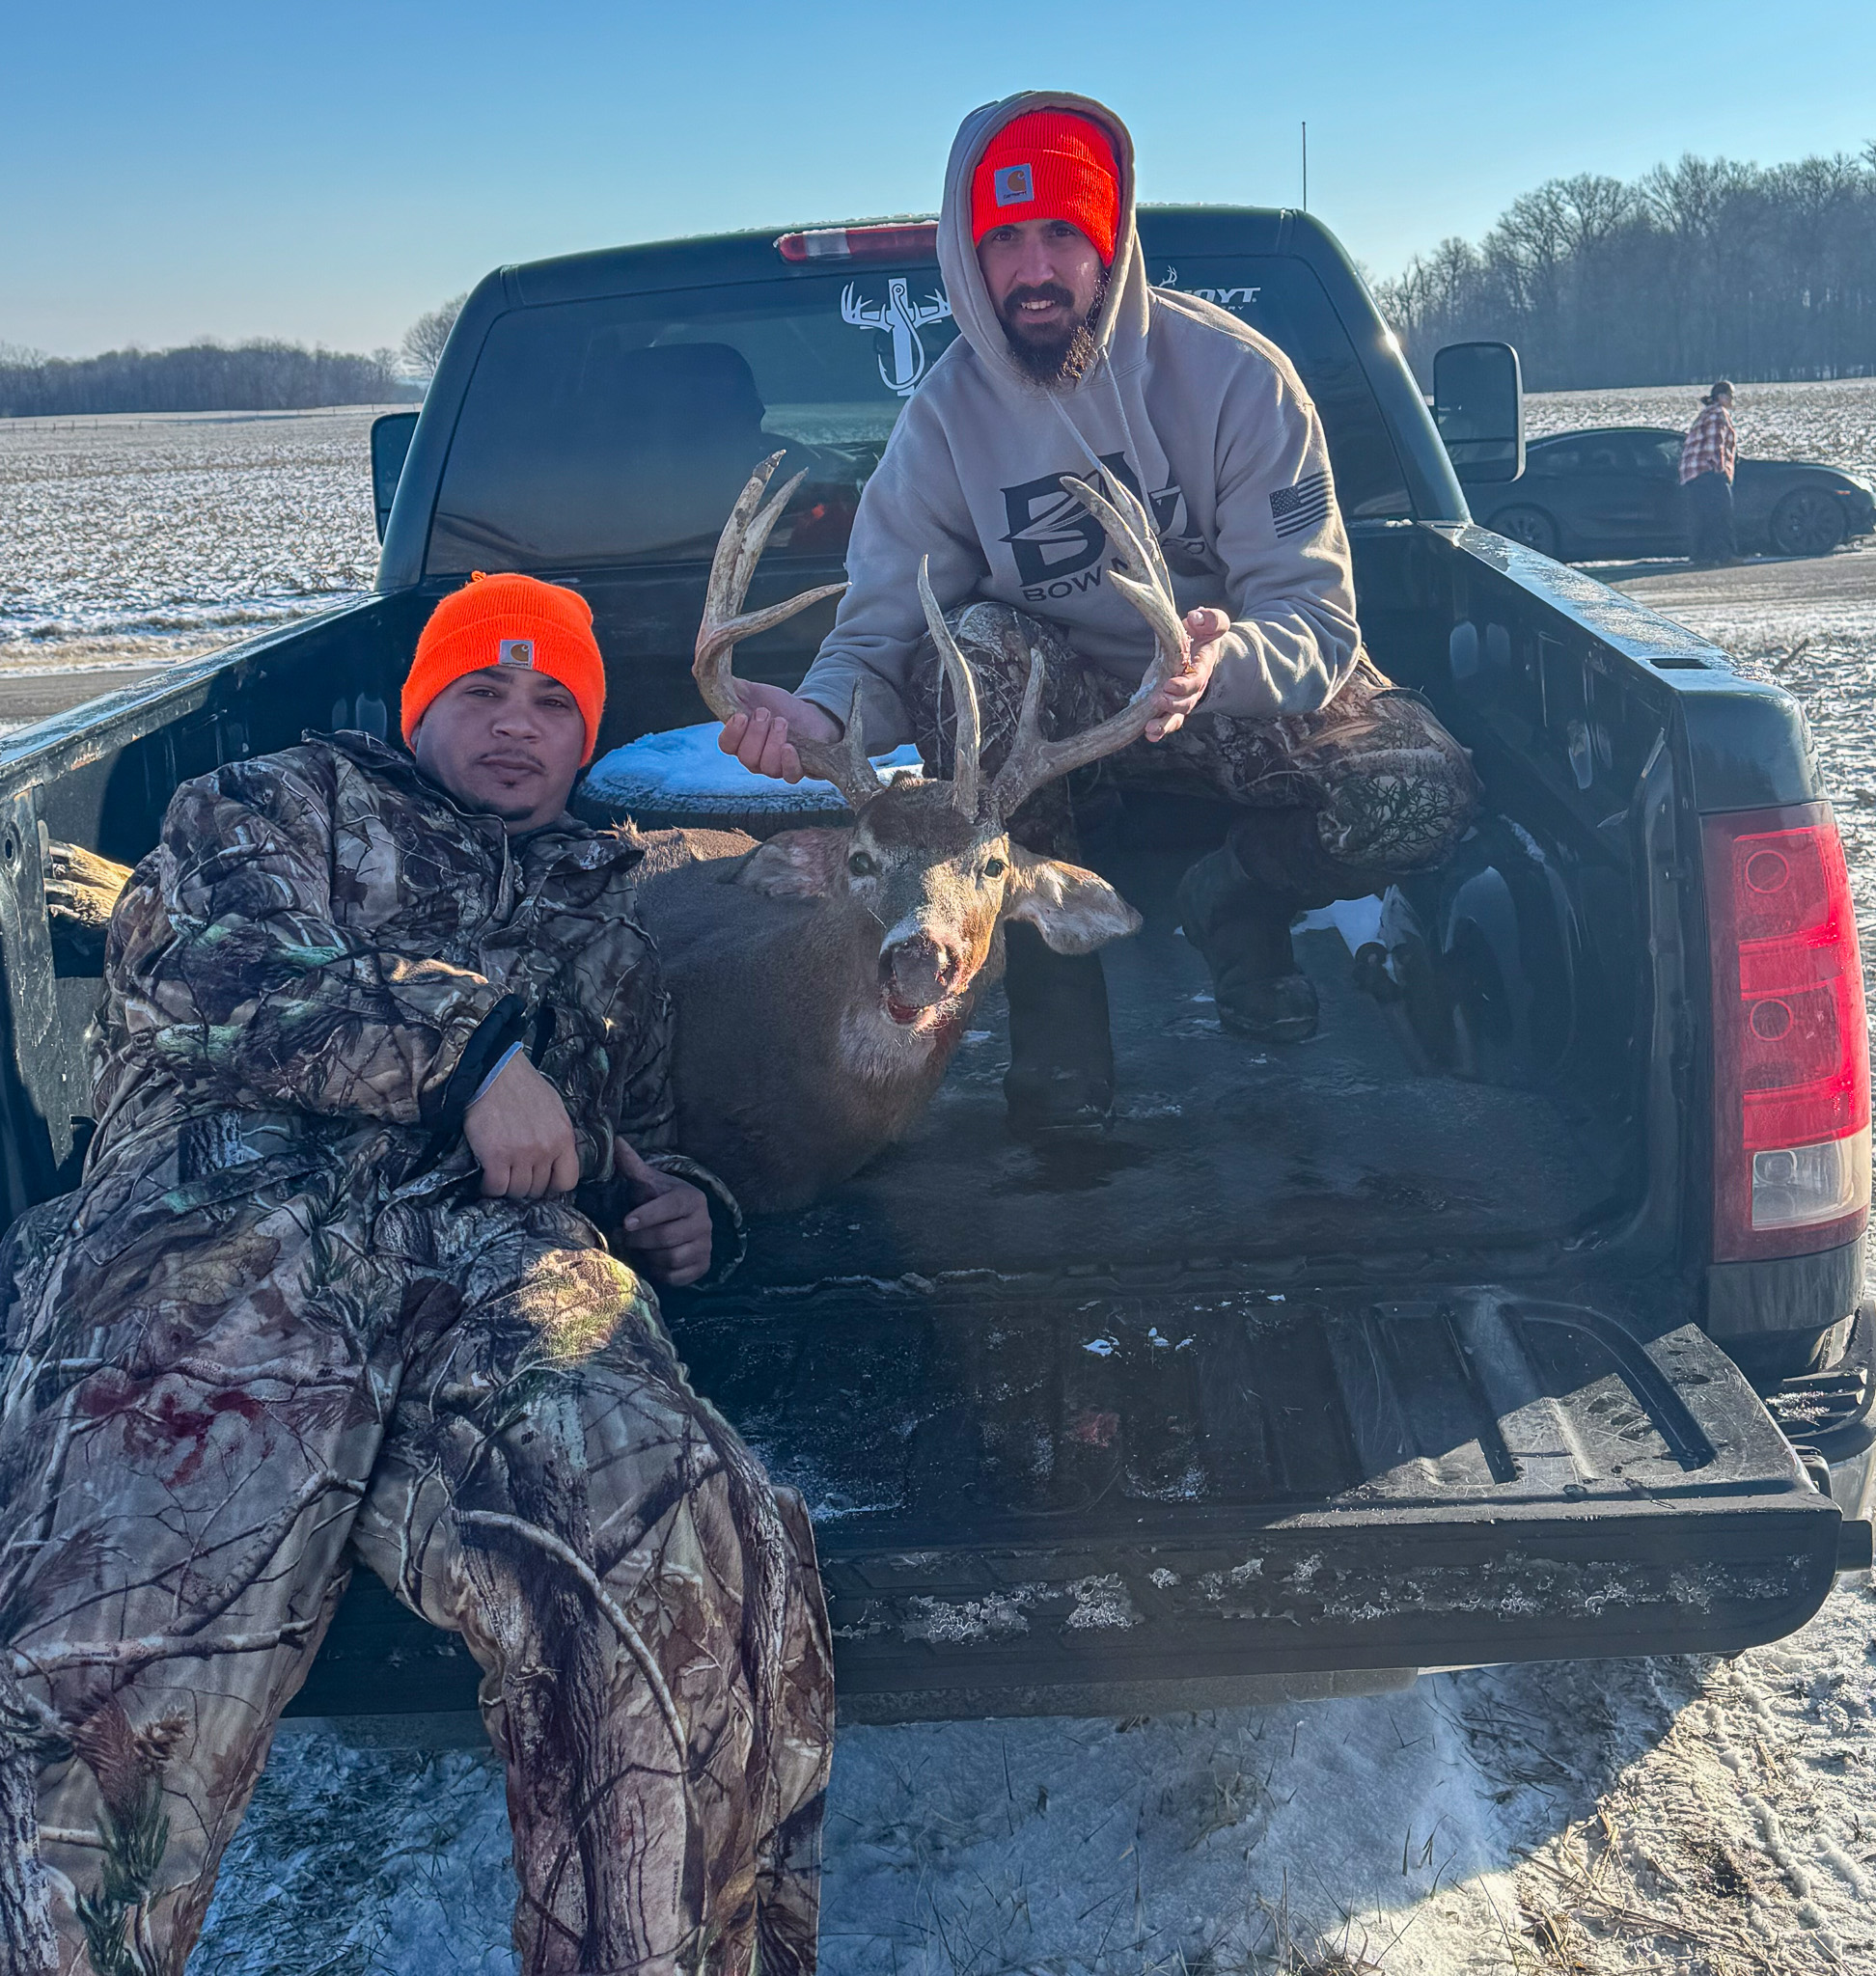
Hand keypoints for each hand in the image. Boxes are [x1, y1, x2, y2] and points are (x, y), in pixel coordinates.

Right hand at [463, 1052, 579, 1198]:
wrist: (495, 1072)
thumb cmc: (524, 1087)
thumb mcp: (554, 1111)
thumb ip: (558, 1138)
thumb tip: (556, 1162)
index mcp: (564, 1138)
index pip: (567, 1182)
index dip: (552, 1186)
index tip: (540, 1181)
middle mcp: (546, 1149)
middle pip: (538, 1189)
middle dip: (526, 1185)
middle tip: (514, 1174)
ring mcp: (521, 1154)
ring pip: (517, 1191)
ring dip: (507, 1187)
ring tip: (500, 1174)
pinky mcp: (495, 1156)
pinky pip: (495, 1188)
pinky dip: (489, 1187)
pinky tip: (486, 1176)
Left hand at [613, 1140, 712, 1285]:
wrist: (683, 1221)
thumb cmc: (660, 1200)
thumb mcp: (649, 1182)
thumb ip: (632, 1165)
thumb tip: (615, 1141)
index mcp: (692, 1199)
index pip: (671, 1207)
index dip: (648, 1216)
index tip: (625, 1222)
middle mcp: (705, 1222)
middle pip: (667, 1237)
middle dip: (640, 1239)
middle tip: (624, 1237)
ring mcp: (706, 1246)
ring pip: (671, 1258)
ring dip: (648, 1256)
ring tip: (639, 1247)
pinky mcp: (702, 1267)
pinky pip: (677, 1277)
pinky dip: (660, 1272)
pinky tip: (652, 1260)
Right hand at [716, 682, 841, 783]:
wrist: (808, 714)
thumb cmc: (776, 705)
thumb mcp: (753, 692)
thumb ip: (729, 686)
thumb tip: (698, 667)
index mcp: (740, 740)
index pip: (726, 745)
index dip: (732, 733)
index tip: (741, 715)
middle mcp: (754, 758)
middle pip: (746, 757)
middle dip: (756, 733)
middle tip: (765, 712)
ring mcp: (774, 767)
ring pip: (766, 766)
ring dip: (774, 742)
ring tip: (782, 721)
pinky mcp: (795, 769)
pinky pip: (789, 776)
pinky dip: (788, 762)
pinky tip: (789, 747)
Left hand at [1145, 607, 1227, 740]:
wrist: (1199, 647)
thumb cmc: (1203, 633)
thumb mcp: (1211, 622)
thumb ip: (1210, 619)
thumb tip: (1196, 617)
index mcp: (1202, 668)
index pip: (1196, 680)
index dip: (1184, 685)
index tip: (1169, 685)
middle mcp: (1193, 688)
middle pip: (1186, 703)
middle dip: (1173, 705)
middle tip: (1158, 701)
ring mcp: (1180, 698)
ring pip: (1176, 717)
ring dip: (1163, 725)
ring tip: (1150, 730)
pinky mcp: (1167, 702)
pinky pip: (1165, 719)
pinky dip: (1157, 729)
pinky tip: (1147, 734)